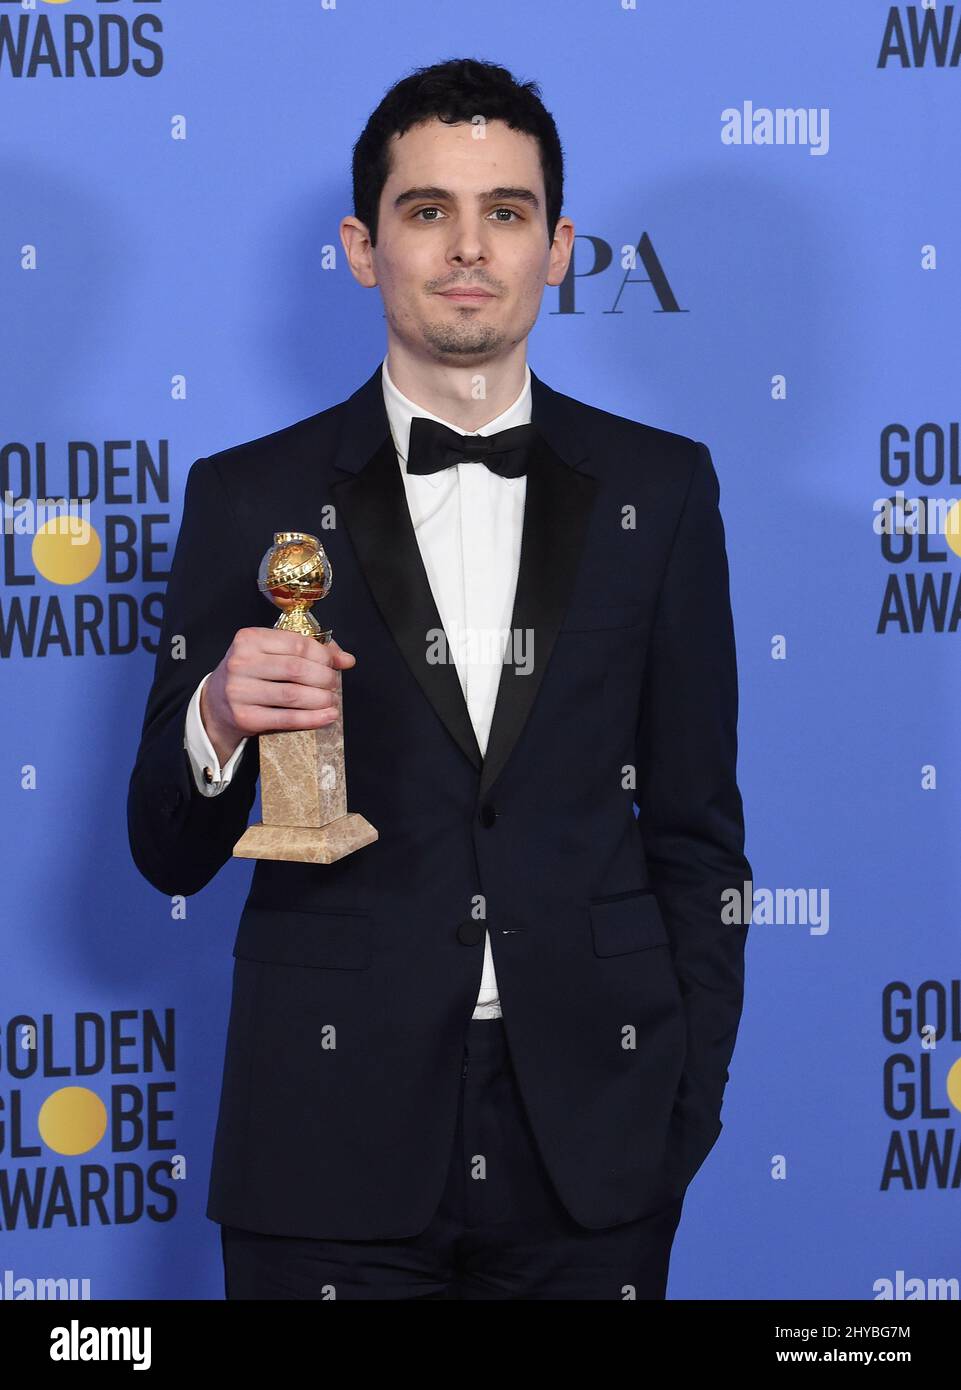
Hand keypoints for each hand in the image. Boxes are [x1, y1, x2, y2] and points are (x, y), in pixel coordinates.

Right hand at [200, 627, 355, 766]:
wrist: (216, 704)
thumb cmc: (250, 674)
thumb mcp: (270, 654)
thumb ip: (306, 650)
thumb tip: (345, 659)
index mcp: (249, 639)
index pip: (297, 643)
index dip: (323, 655)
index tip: (334, 664)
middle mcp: (241, 662)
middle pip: (297, 669)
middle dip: (324, 678)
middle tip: (333, 684)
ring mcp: (240, 691)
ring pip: (293, 695)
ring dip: (321, 699)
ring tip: (331, 700)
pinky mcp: (245, 717)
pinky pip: (286, 718)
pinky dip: (312, 718)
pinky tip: (327, 716)